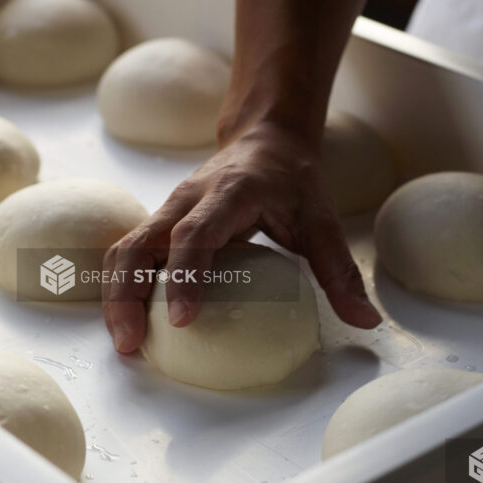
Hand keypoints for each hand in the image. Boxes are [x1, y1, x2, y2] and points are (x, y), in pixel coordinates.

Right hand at [101, 123, 381, 353]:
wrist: (265, 138)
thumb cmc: (292, 180)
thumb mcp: (323, 220)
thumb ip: (340, 272)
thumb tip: (366, 320)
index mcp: (228, 195)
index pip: (195, 236)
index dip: (184, 277)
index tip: (182, 321)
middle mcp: (186, 200)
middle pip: (138, 244)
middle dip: (127, 294)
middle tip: (131, 344)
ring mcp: (167, 210)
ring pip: (123, 249)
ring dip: (116, 295)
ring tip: (125, 343)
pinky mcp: (159, 224)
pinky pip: (129, 254)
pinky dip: (122, 287)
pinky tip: (130, 324)